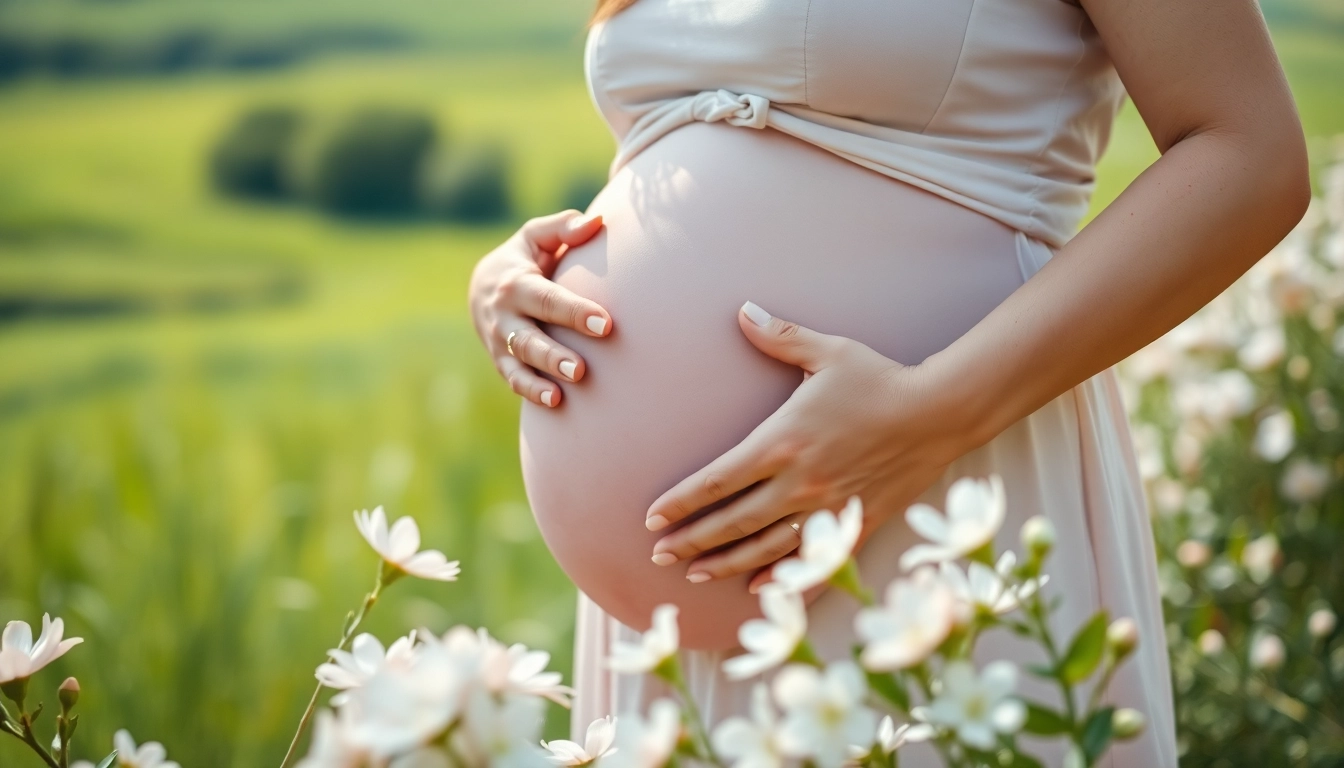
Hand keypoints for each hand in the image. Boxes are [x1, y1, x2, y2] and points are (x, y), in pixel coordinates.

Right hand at [469, 210, 611, 406]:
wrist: (481, 288)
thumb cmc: (524, 259)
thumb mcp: (535, 238)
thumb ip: (563, 228)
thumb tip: (595, 223)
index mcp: (515, 282)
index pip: (547, 299)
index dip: (574, 312)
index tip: (604, 323)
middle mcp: (503, 314)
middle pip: (528, 337)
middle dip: (554, 354)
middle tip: (582, 369)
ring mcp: (498, 340)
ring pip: (519, 362)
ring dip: (542, 377)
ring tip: (567, 390)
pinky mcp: (501, 360)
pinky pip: (513, 379)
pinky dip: (531, 391)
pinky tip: (555, 402)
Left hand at [645, 301, 970, 590]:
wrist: (940, 412)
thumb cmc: (880, 379)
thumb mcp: (828, 352)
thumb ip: (780, 338)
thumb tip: (744, 311)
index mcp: (783, 442)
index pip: (716, 481)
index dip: (681, 502)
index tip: (652, 516)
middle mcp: (799, 482)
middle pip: (732, 521)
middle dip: (691, 540)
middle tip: (659, 554)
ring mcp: (826, 507)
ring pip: (765, 546)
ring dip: (727, 563)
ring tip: (697, 573)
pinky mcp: (854, 522)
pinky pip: (811, 556)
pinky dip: (782, 574)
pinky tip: (761, 586)